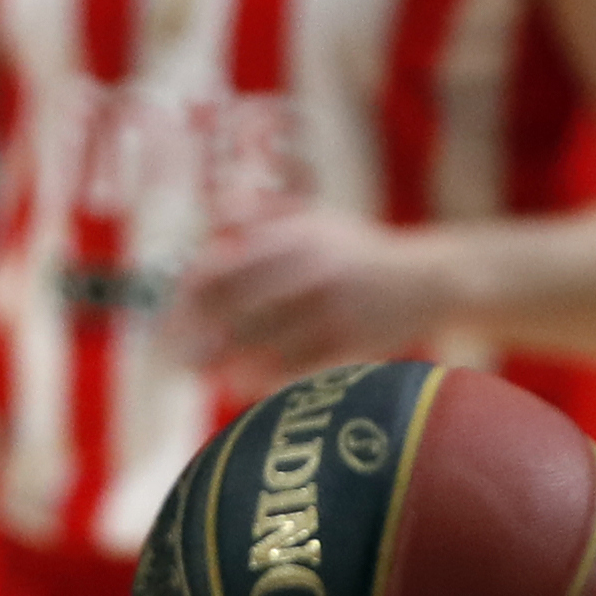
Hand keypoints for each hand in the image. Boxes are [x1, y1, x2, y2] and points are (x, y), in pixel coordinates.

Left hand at [166, 208, 462, 391]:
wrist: (428, 278)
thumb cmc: (358, 251)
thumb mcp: (315, 218)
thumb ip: (262, 213)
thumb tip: (213, 212)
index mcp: (295, 236)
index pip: (223, 266)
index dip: (188, 296)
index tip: (167, 316)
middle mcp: (309, 268)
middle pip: (233, 308)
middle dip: (195, 336)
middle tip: (170, 359)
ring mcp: (331, 307)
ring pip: (261, 342)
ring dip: (223, 362)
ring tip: (201, 374)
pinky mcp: (349, 341)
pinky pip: (294, 366)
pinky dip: (263, 377)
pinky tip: (242, 383)